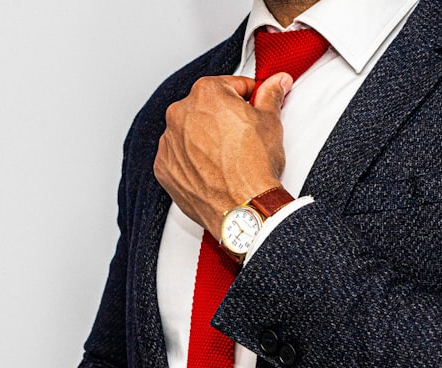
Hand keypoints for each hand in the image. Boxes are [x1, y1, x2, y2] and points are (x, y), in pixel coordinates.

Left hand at [153, 73, 292, 238]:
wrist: (243, 209)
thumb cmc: (255, 168)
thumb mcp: (271, 123)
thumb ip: (270, 96)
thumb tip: (277, 83)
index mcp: (206, 93)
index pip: (230, 85)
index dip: (247, 97)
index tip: (253, 107)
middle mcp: (180, 113)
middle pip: (206, 108)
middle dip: (223, 118)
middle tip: (242, 137)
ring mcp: (169, 142)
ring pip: (189, 132)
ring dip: (205, 139)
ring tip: (227, 157)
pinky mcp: (164, 168)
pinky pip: (178, 157)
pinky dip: (191, 161)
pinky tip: (212, 170)